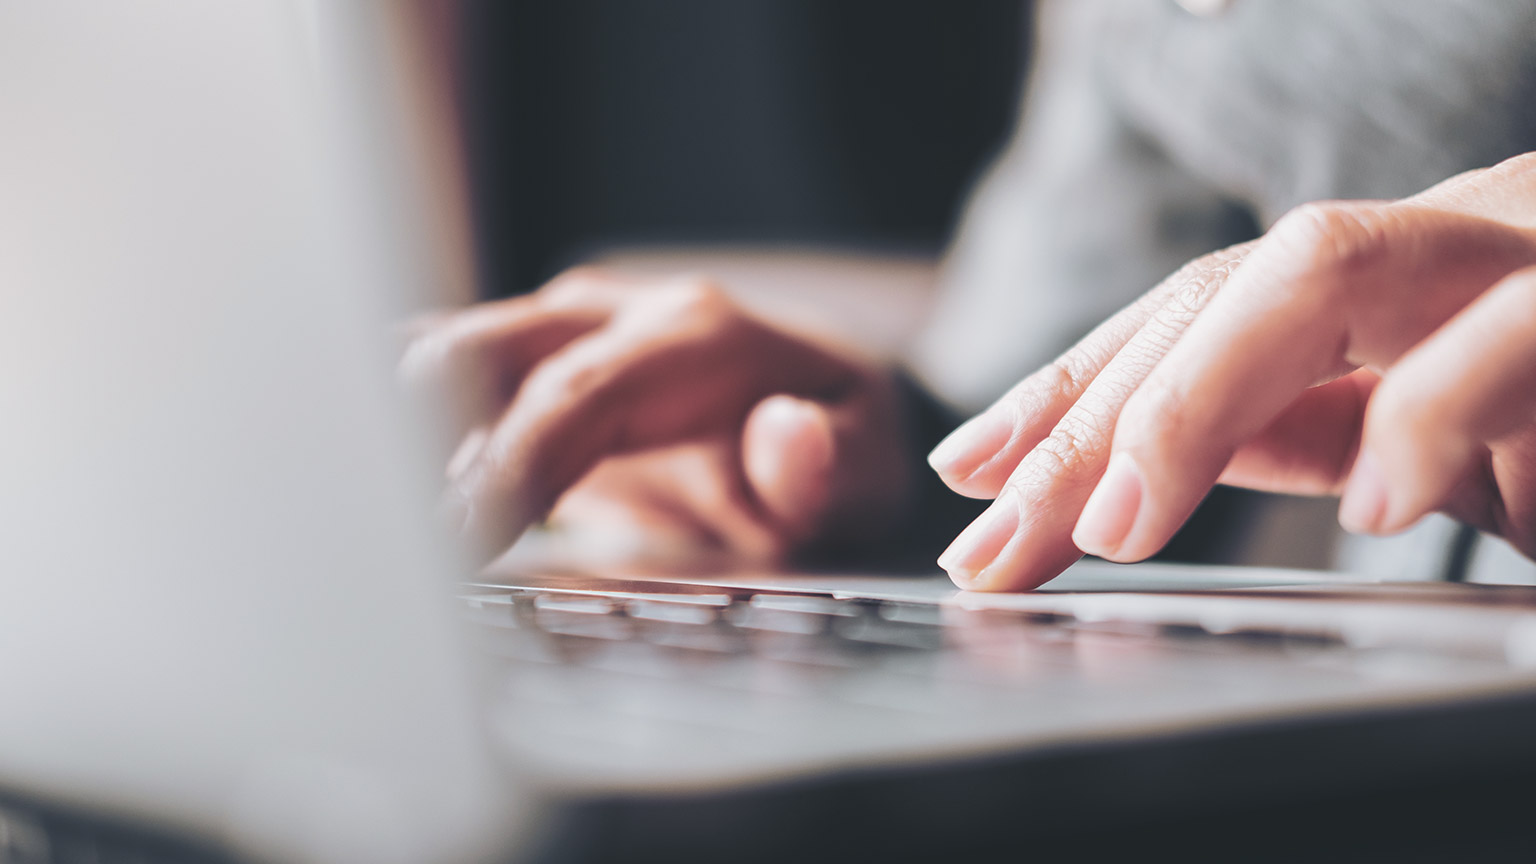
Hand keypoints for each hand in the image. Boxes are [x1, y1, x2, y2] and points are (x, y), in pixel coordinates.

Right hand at [400, 268, 908, 563]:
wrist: (811, 409)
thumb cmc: (836, 446)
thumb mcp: (870, 470)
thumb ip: (832, 464)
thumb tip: (782, 435)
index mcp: (692, 335)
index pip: (580, 393)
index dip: (513, 462)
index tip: (459, 536)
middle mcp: (610, 317)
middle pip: (479, 354)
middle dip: (418, 442)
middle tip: (389, 543)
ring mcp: (556, 335)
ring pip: (438, 359)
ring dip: (393, 435)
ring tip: (358, 521)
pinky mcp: (521, 368)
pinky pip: (435, 380)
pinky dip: (390, 424)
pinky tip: (359, 486)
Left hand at [928, 153, 1535, 589]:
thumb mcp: (1412, 427)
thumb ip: (1281, 423)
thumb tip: (1106, 471)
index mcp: (1378, 284)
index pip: (1183, 313)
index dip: (1067, 389)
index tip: (970, 480)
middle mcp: (1435, 245)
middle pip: (1217, 289)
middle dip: (1094, 413)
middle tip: (999, 538)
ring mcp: (1526, 255)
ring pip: (1327, 266)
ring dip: (1196, 394)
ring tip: (1110, 522)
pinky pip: (1516, 333)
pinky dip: (1432, 407)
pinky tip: (1371, 498)